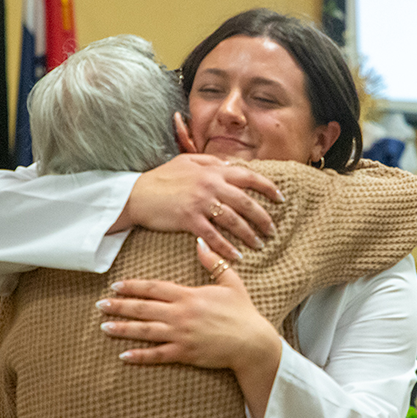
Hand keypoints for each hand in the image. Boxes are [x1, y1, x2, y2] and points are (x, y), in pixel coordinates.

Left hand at [98, 238, 281, 417]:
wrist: (253, 343)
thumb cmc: (243, 312)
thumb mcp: (231, 282)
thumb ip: (213, 262)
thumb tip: (200, 241)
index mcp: (189, 295)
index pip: (154, 288)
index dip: (133, 286)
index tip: (116, 285)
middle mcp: (181, 314)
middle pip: (143, 308)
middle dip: (120, 305)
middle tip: (100, 304)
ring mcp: (181, 335)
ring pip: (145, 331)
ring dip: (123, 328)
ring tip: (104, 326)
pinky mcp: (185, 354)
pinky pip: (157, 355)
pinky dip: (139, 356)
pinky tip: (123, 355)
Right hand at [120, 153, 283, 261]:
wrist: (135, 194)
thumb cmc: (161, 178)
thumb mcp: (187, 161)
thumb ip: (211, 162)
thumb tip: (232, 166)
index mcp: (213, 170)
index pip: (249, 177)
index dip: (268, 188)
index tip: (280, 198)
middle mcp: (211, 184)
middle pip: (246, 202)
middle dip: (263, 218)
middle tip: (272, 230)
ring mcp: (200, 202)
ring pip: (234, 220)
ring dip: (249, 234)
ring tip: (259, 245)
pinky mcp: (189, 219)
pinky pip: (214, 236)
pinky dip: (227, 248)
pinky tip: (237, 256)